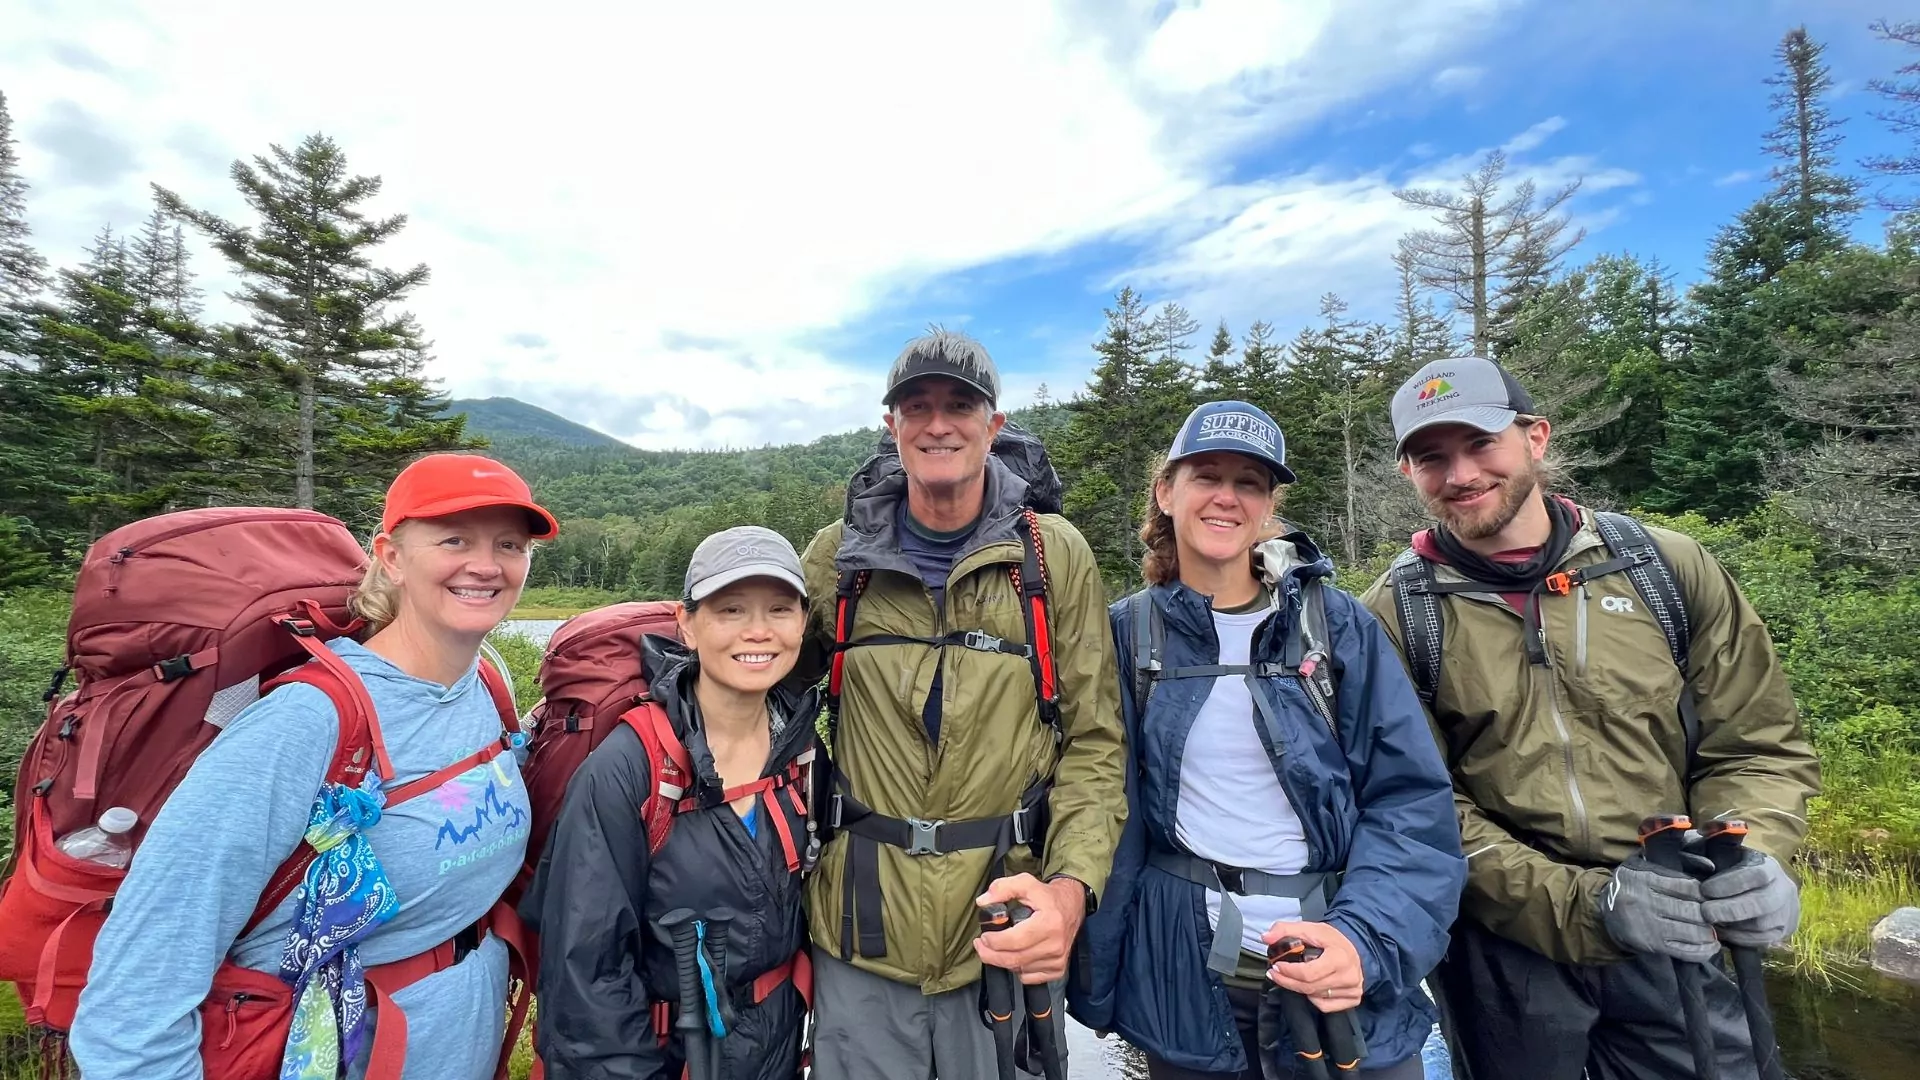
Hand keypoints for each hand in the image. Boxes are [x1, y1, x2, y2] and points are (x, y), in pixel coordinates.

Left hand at [973, 873, 1085, 983]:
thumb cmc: (1048, 896)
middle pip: (1013, 959)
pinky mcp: (1058, 969)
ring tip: (997, 948)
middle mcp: (1055, 945)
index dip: (993, 941)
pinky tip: (1016, 955)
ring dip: (1003, 961)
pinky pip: (1028, 978)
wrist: (1071, 906)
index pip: (1014, 941)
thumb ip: (1002, 888)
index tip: (983, 936)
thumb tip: (983, 901)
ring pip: (1019, 969)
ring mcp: (1057, 960)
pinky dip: (1017, 969)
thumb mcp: (1026, 883)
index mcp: (1049, 923)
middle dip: (990, 955)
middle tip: (981, 945)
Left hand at [1262, 921, 1363, 1013]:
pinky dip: (1313, 998)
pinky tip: (1309, 987)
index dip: (1288, 972)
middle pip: (1309, 987)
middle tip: (1274, 974)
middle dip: (1287, 982)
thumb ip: (1285, 929)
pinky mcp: (1353, 999)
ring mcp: (1353, 989)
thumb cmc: (1330, 940)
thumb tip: (1266, 937)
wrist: (1355, 949)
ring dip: (1298, 988)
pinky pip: (1325, 1006)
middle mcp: (1349, 976)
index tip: (1276, 966)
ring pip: (1315, 997)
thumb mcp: (1309, 928)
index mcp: (1340, 957)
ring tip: (1289, 978)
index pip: (1308, 973)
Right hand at [1596, 855, 1717, 962]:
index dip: (1705, 892)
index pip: (1686, 886)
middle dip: (1709, 914)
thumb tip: (1710, 865)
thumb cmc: (1633, 884)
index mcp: (1645, 878)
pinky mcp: (1652, 945)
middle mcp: (1646, 902)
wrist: (1603, 912)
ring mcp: (1649, 926)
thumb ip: (1678, 860)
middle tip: (1719, 914)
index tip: (1712, 895)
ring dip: (1709, 933)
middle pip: (1691, 910)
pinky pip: (1684, 951)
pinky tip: (1711, 946)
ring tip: (1716, 930)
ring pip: (1690, 932)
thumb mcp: (1646, 863)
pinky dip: (1703, 951)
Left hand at [1700, 850, 1798, 947]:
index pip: (1757, 875)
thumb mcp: (1722, 852)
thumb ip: (1707, 847)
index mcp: (1769, 866)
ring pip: (1763, 925)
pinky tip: (1722, 932)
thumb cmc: (1733, 867)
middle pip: (1763, 903)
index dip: (1731, 884)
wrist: (1764, 888)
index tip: (1706, 889)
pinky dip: (1740, 938)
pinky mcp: (1782, 931)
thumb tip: (1698, 843)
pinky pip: (1763, 940)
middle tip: (1705, 912)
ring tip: (1710, 922)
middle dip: (1730, 909)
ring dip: (1733, 926)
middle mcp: (1783, 889)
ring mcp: (1786, 912)